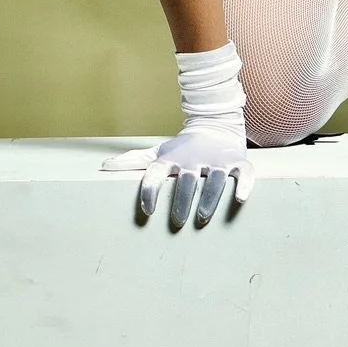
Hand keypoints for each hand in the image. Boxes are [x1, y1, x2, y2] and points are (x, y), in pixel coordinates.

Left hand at [101, 126, 253, 226]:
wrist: (215, 125)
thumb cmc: (183, 148)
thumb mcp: (160, 152)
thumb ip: (135, 161)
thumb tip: (104, 166)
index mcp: (173, 158)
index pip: (157, 172)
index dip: (151, 190)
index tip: (148, 211)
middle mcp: (195, 158)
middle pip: (188, 180)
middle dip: (182, 201)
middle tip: (178, 222)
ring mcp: (218, 159)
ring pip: (216, 179)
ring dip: (209, 198)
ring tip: (202, 218)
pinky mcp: (237, 161)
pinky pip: (243, 173)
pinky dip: (243, 185)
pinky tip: (240, 199)